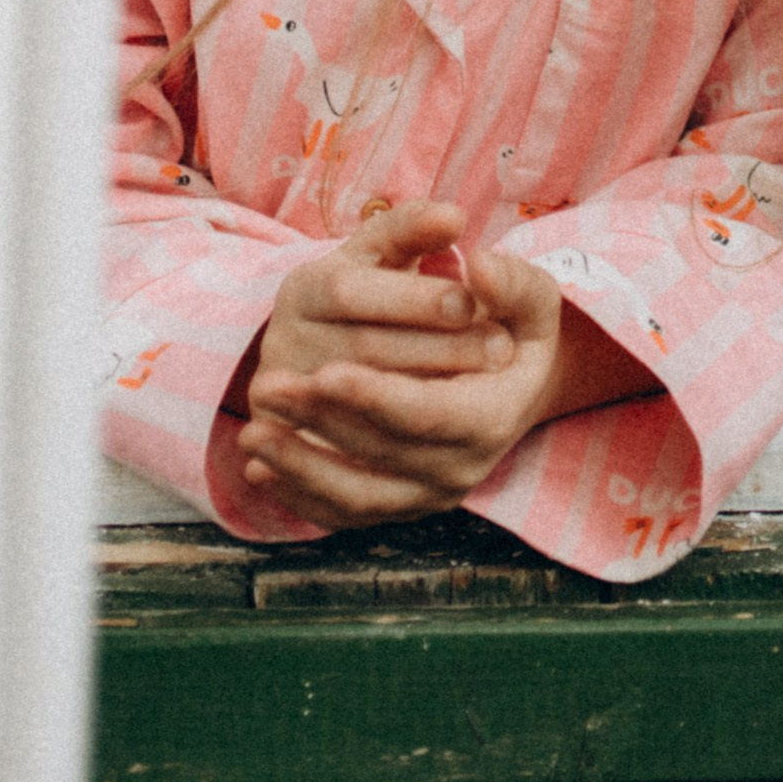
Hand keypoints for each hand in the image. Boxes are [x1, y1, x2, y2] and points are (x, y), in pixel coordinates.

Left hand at [240, 200, 565, 526]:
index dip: (377, 397)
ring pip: (357, 494)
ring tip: (251, 432)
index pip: (431, 414)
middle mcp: (464, 466)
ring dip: (300, 466)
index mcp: (495, 415)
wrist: (512, 384)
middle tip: (266, 383)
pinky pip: (343, 514)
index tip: (325, 372)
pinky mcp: (399, 505)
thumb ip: (512, 279)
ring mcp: (428, 494)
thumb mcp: (531, 298)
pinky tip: (258, 466)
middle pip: (382, 451)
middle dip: (321, 420)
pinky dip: (298, 495)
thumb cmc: (514, 331)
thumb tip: (479, 267)